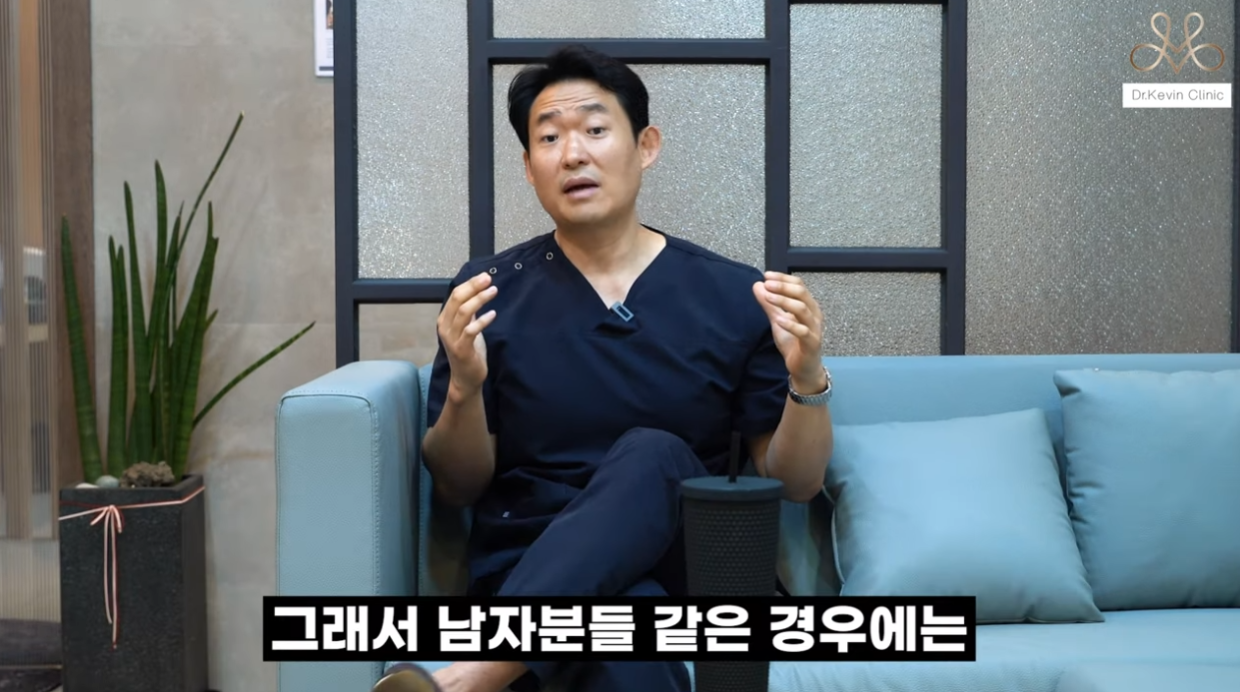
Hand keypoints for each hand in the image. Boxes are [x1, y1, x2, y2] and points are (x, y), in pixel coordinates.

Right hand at [437, 272, 497, 395]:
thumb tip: (476, 292)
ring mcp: (452, 338)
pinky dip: (482, 320)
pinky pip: (471, 330)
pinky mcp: (462, 348)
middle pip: (457, 299)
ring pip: (464, 312)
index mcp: (445, 319)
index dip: (470, 284)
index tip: (484, 276)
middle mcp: (445, 327)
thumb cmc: (468, 352)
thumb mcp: (467, 328)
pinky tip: (493, 314)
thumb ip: (468, 312)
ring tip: (493, 291)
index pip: (455, 295)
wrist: (465, 378)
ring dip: (480, 299)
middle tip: (488, 279)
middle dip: (473, 287)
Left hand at [753, 271, 826, 391]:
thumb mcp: (778, 320)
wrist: (803, 368)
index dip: (783, 278)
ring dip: (784, 301)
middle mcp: (814, 314)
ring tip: (769, 297)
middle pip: (801, 294)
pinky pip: (803, 331)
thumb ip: (769, 304)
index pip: (798, 285)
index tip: (767, 276)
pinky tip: (779, 320)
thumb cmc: (794, 343)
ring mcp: (814, 329)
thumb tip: (758, 285)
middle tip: (767, 284)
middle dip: (783, 287)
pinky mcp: (812, 343)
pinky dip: (791, 324)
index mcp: (808, 306)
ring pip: (802, 309)